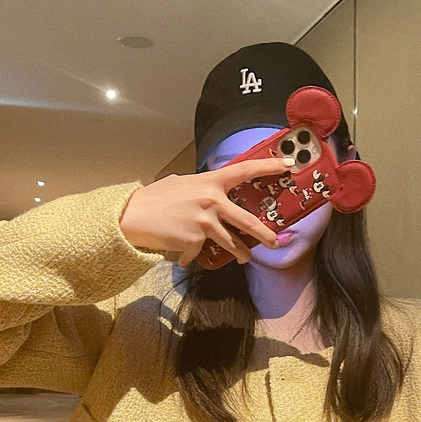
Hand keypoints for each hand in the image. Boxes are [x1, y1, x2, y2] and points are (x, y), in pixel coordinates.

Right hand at [119, 155, 295, 266]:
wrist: (132, 215)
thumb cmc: (155, 198)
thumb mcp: (181, 184)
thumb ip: (201, 188)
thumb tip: (211, 194)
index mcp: (210, 182)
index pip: (244, 170)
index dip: (268, 166)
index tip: (288, 164)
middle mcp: (212, 201)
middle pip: (248, 221)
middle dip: (266, 234)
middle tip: (277, 242)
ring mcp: (205, 223)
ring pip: (232, 243)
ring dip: (240, 253)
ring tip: (244, 258)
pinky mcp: (195, 241)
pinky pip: (201, 253)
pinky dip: (193, 256)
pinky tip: (184, 254)